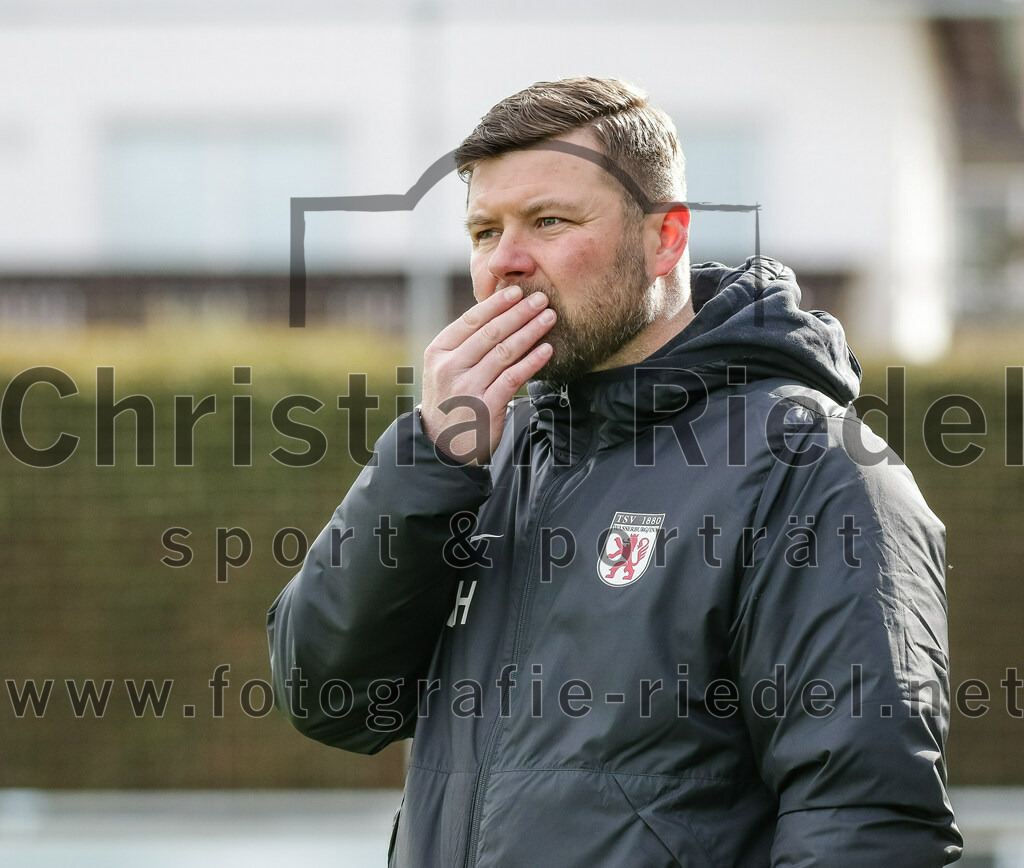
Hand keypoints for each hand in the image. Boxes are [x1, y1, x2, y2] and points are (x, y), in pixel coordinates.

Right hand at [420, 286, 555, 463]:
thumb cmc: (450, 399)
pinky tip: (547, 350)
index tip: (517, 291)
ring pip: (504, 352)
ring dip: (530, 332)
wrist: (442, 446)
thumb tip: (497, 312)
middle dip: (519, 313)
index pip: (471, 320)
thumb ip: (465, 344)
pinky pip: (513, 378)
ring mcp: (467, 387)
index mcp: (438, 352)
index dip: (497, 304)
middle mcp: (450, 368)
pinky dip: (532, 361)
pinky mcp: (486, 406)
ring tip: (549, 318)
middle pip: (490, 333)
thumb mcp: (445, 368)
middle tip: (541, 299)